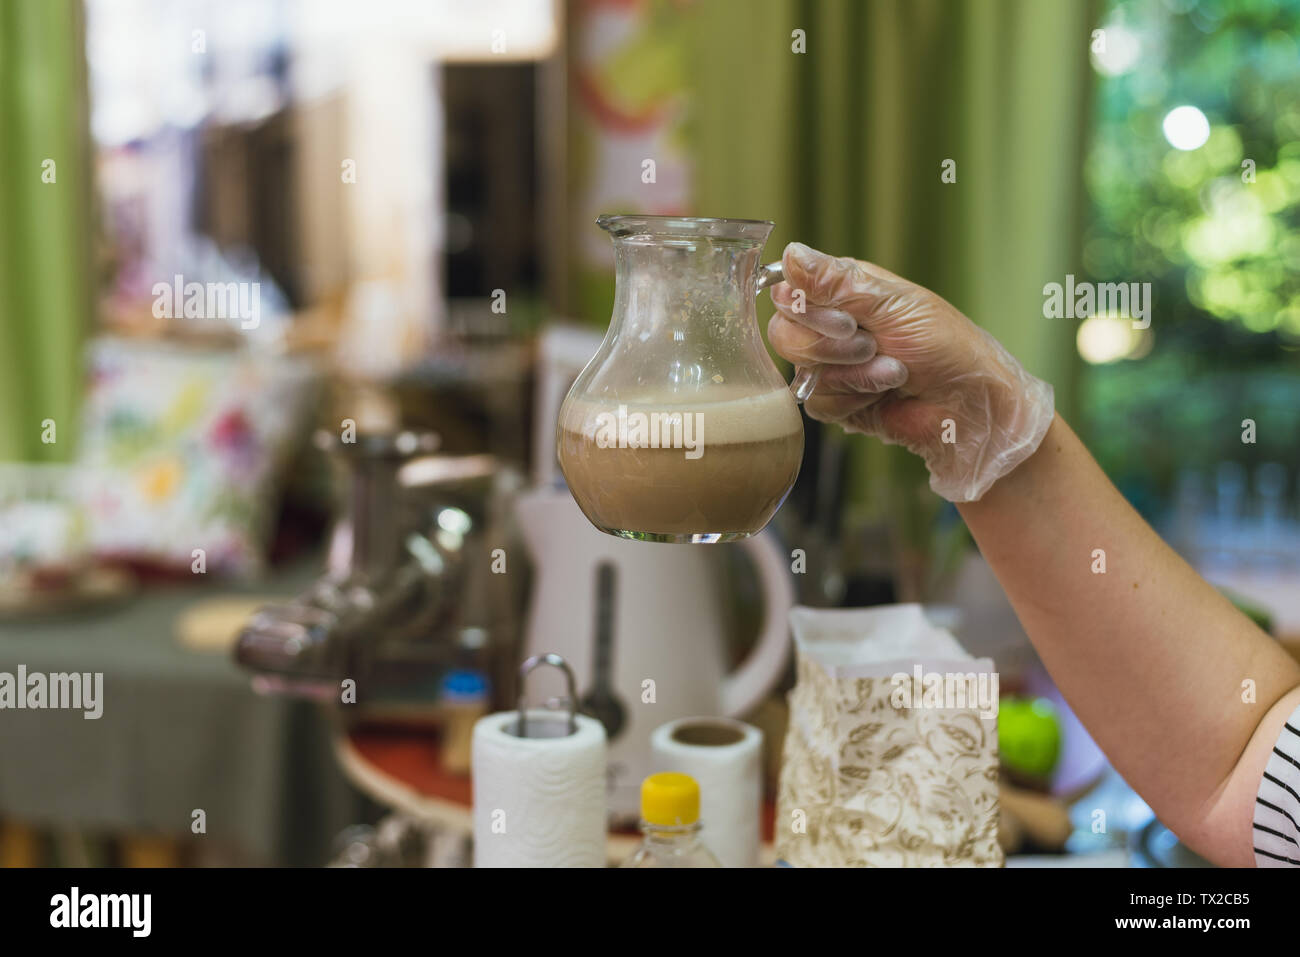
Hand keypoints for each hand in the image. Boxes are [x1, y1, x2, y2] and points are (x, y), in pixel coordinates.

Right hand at [768, 242, 1053, 501]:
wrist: (969, 405)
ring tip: (893, 371)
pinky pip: (818, 403)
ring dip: (852, 375)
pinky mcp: (836, 402)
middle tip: (871, 344)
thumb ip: (836, 282)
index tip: (846, 319)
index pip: (787, 292)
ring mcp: (831, 367)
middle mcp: (830, 327)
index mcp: (842, 292)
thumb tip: (790, 253)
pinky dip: (854, 400)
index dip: (805, 309)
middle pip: (784, 335)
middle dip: (831, 346)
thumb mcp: (893, 303)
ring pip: (800, 371)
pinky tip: (884, 394)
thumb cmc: (946, 346)